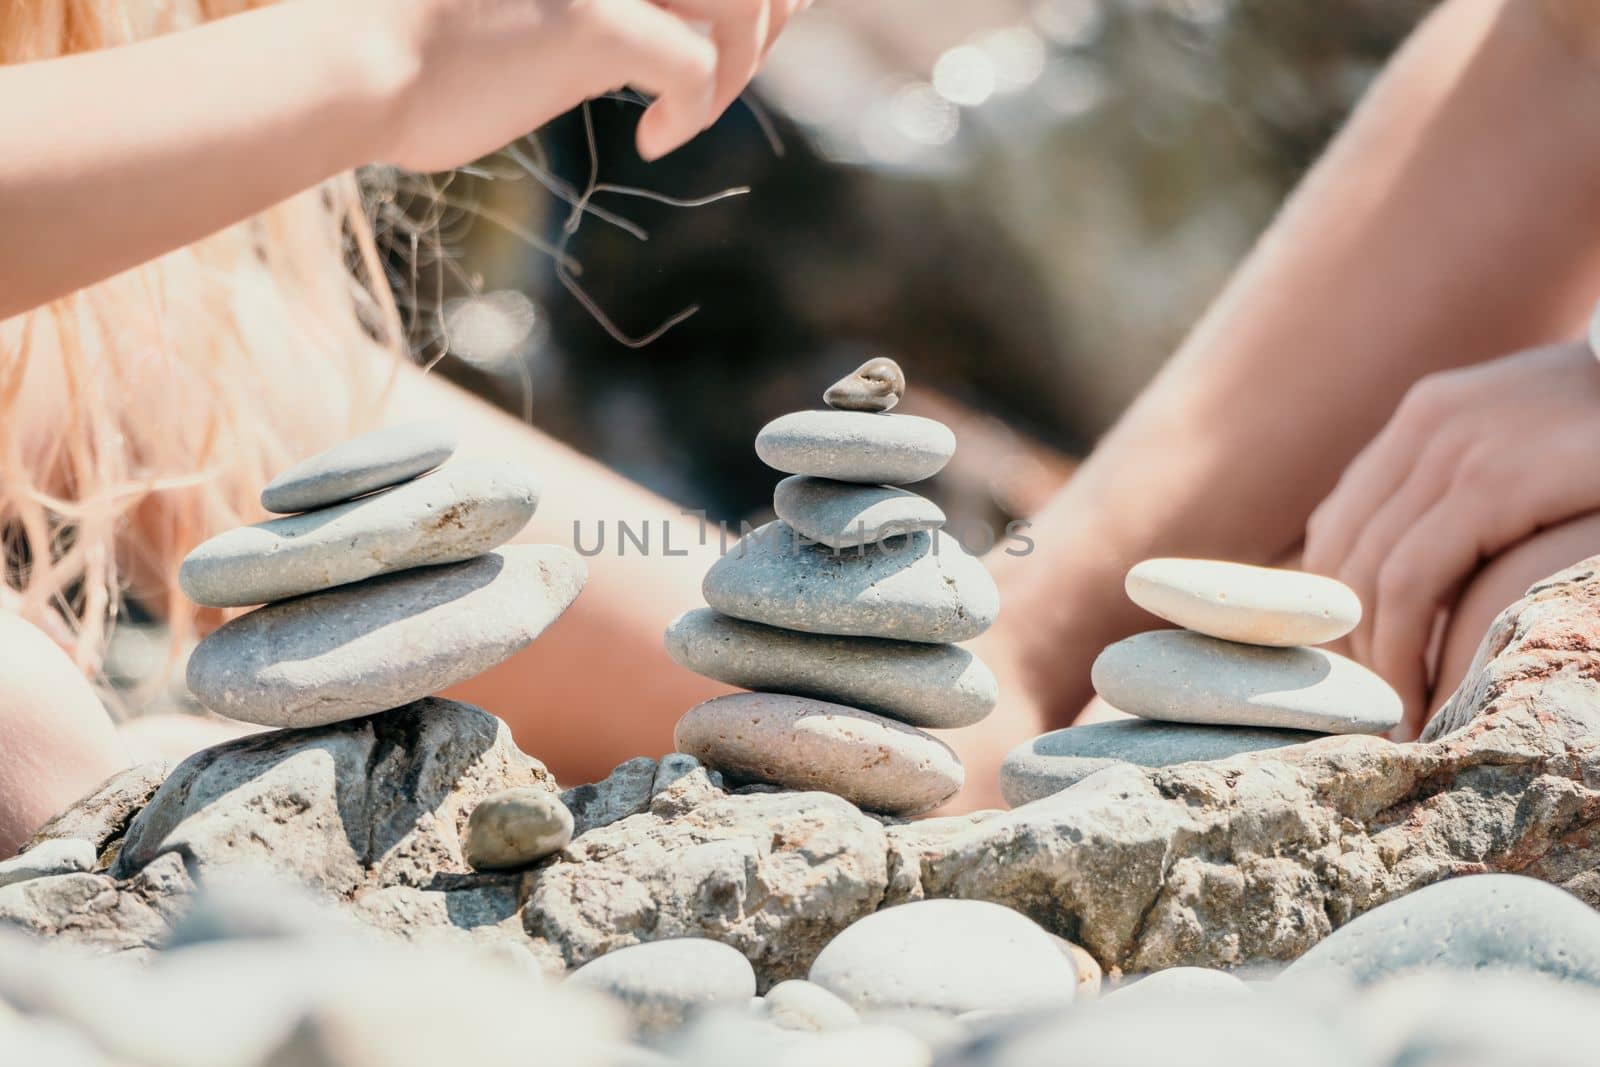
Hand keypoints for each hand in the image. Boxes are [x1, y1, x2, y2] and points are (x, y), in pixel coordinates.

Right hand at [371, 0, 808, 170]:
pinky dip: (696, 112)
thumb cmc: (414, 45)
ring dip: (745, 57)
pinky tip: (655, 140)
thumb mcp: (516, 1)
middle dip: (770, 10)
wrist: (351, 65)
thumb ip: (590, 3)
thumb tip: (648, 30)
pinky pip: (698, 66)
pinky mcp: (594, 22)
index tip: (758, 18)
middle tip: (738, 67)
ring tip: (702, 103)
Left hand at [1303, 341, 1599, 733]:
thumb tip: (1428, 575)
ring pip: (1367, 574)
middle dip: (1347, 639)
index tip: (1357, 665)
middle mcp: (1430, 422)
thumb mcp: (1543, 450)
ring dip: (1372, 658)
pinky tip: (1420, 699)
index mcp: (1433, 413)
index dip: (1337, 604)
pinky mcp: (1496, 482)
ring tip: (1396, 719)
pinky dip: (1401, 649)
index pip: (1343, 519)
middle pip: (1341, 548)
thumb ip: (1481, 491)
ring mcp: (1458, 447)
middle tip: (1370, 706)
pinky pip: (1412, 582)